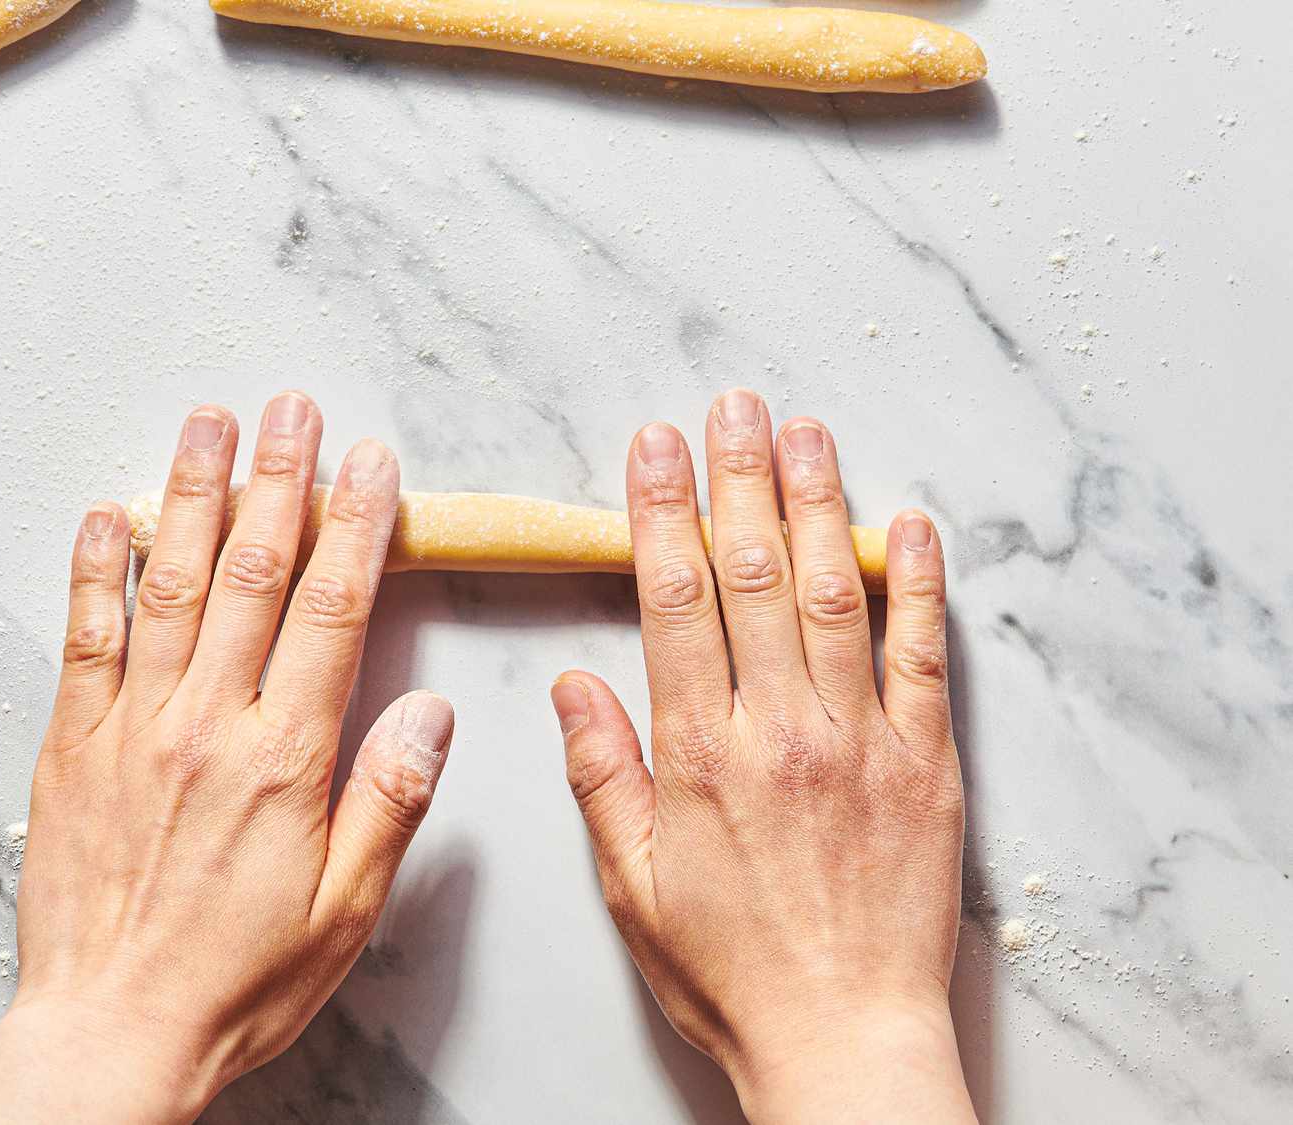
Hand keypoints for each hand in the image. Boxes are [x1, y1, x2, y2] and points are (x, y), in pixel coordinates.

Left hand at [0, 394, 454, 1123]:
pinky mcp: (74, 744)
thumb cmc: (238, 977)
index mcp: (284, 757)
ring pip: (167, 584)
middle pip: (250, 573)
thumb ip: (389, 801)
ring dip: (191, 494)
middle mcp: (207, 722)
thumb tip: (433, 711)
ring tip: (207, 422)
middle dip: (278, 480)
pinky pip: (84, 639)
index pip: (331, 612)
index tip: (371, 464)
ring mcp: (133, 726)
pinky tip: (108, 512)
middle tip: (291, 407)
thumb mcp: (347, 910)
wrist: (114, 1029)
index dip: (356, 527)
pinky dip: (94, 569)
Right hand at [551, 390, 972, 1122]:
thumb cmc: (731, 969)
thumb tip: (574, 682)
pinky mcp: (926, 762)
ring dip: (820, 504)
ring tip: (806, 430)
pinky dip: (919, 584)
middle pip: (758, 575)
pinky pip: (923, 656)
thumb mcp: (634, 884)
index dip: (664, 512)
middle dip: (741, 478)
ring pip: (838, 595)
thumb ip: (603, 774)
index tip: (657, 445)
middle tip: (734, 404)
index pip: (677, 601)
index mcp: (704, 753)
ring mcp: (862, 740)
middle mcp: (783, 729)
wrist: (845, 1036)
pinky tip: (908, 523)